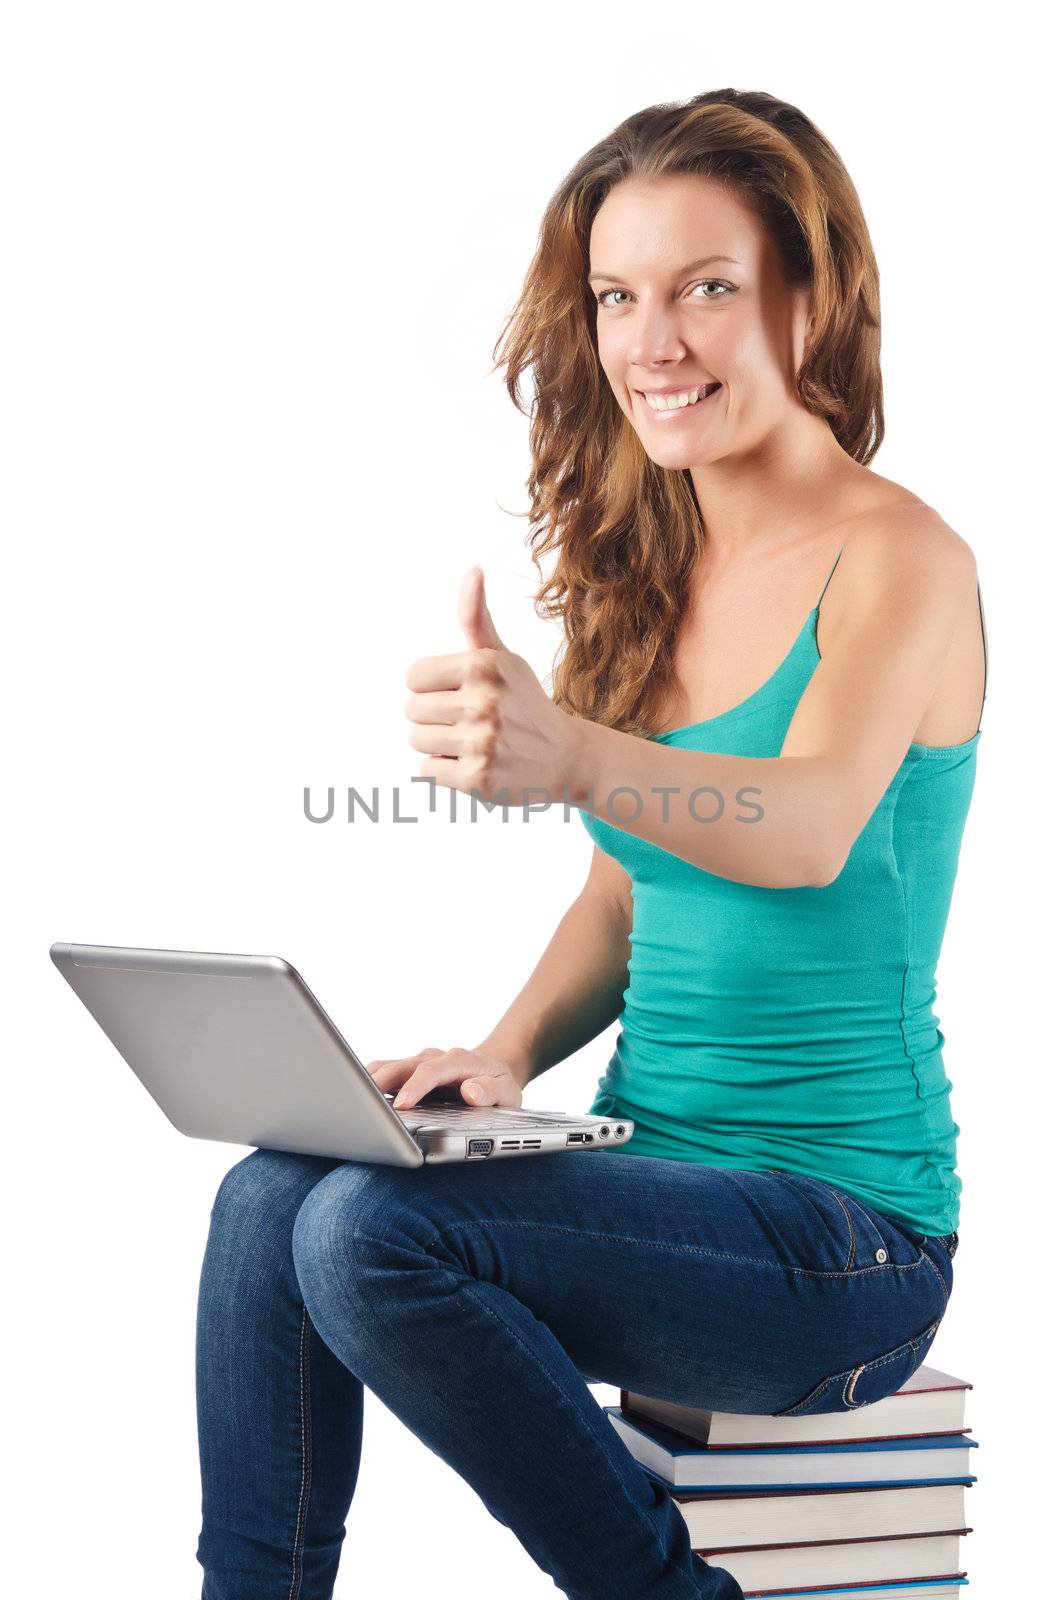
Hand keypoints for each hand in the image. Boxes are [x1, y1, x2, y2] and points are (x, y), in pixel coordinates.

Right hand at [365, 1046, 525, 1110]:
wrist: (494, 1072)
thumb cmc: (499, 1087)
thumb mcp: (506, 1093)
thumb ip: (490, 1092)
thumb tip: (470, 1092)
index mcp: (459, 1060)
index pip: (432, 1071)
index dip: (415, 1088)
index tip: (402, 1106)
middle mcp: (434, 1058)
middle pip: (402, 1066)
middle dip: (381, 1083)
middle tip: (362, 1104)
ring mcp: (418, 1064)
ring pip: (387, 1068)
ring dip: (369, 1082)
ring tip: (350, 1100)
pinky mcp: (407, 1073)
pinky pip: (383, 1074)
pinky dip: (368, 1085)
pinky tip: (355, 1100)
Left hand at [404, 564, 583, 804]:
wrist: (567, 758)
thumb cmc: (525, 704)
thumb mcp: (503, 658)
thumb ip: (476, 618)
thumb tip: (473, 569)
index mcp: (483, 666)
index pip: (413, 677)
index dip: (431, 687)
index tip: (459, 693)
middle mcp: (483, 702)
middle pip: (412, 710)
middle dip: (434, 717)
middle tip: (470, 722)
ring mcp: (481, 743)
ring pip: (417, 740)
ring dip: (438, 744)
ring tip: (473, 743)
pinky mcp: (478, 779)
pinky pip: (427, 770)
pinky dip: (446, 770)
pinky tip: (476, 764)